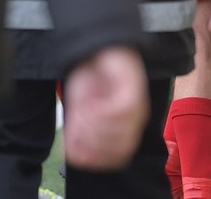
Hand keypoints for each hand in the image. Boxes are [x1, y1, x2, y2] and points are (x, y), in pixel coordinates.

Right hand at [62, 46, 147, 170]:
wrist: (98, 51)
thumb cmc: (91, 82)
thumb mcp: (82, 111)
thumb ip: (80, 134)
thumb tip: (74, 157)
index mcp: (125, 129)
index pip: (116, 159)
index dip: (92, 157)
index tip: (74, 146)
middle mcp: (134, 121)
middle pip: (117, 150)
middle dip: (91, 143)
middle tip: (77, 126)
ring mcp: (136, 108)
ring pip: (116, 133)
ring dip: (93, 127)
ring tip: (83, 112)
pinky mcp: (134, 93)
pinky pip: (116, 113)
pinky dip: (98, 112)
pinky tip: (89, 103)